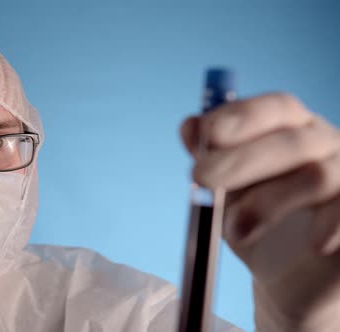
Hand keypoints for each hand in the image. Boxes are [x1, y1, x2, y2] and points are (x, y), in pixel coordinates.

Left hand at [180, 93, 339, 330]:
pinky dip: (326, 226)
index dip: (242, 117)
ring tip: (234, 230)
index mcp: (291, 131)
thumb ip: (209, 157)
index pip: (275, 108)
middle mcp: (326, 146)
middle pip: (291, 141)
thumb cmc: (255, 225)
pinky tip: (312, 246)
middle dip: (240, 160)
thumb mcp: (223, 191)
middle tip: (200, 178)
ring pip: (316, 176)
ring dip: (266, 204)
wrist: (289, 279)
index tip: (209, 135)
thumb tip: (190, 126)